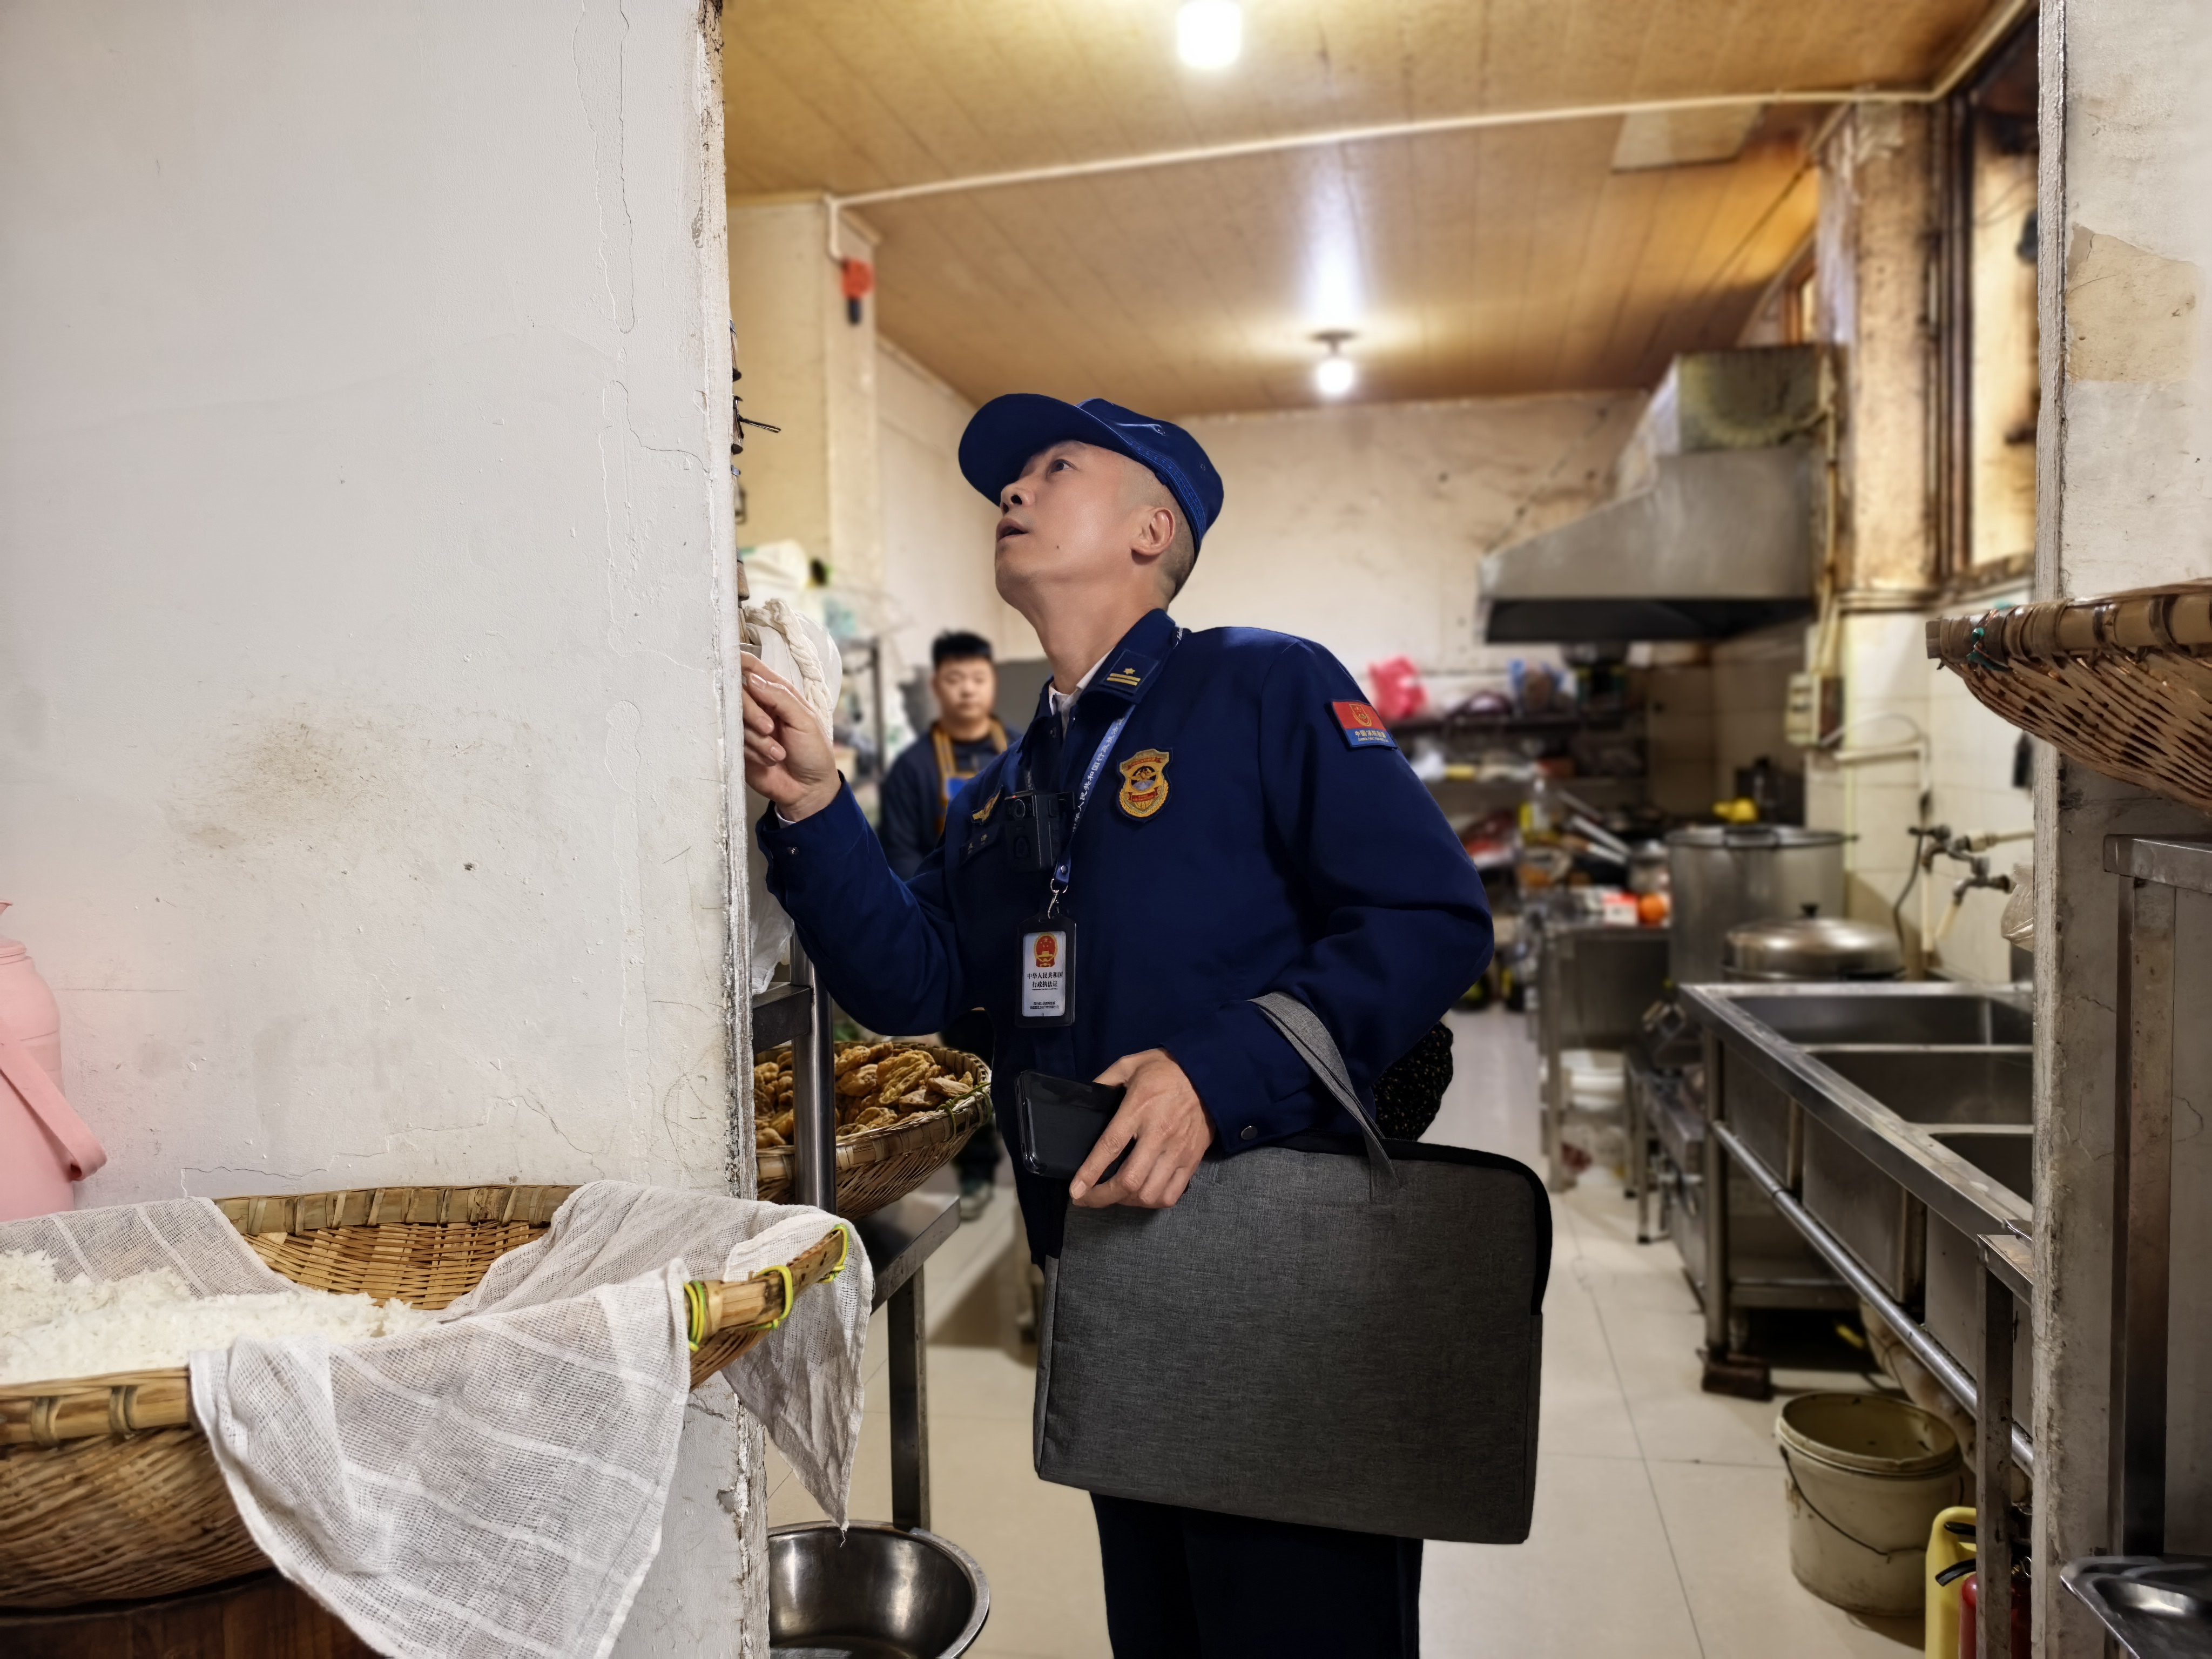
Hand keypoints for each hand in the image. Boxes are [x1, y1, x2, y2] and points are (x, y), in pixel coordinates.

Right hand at [741, 660, 840, 820]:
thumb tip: (751, 678)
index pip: (752, 668)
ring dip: (758, 739)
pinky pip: (733, 742)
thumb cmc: (813, 752)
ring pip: (734, 720)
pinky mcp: (738, 747)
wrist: (809, 790)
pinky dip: (753, 752)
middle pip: (737, 693)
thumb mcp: (805, 721)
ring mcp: (746, 727)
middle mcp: (758, 706)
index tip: (731, 663)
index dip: (739, 661)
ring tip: (777, 753)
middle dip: (752, 712)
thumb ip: (780, 697)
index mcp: (777, 693)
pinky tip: (768, 761)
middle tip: (770, 728)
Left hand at [1070, 1050, 1216, 1209]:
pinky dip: (1152, 1201)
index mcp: (1139, 1108)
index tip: (1075, 1191)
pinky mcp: (1192, 1160)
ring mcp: (1178, 1150)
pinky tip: (1141, 1195)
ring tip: (1114, 1196)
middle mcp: (1159, 1134)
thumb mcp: (1130, 1065)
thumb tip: (1085, 1096)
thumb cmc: (1167, 1069)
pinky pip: (1172, 1194)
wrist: (1210, 1074)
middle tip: (1087, 1199)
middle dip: (1103, 1197)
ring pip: (1150, 1193)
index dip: (1090, 1173)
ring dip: (1127, 1201)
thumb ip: (1105, 1080)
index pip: (1110, 1146)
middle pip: (1129, 1180)